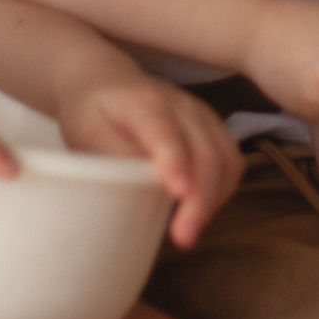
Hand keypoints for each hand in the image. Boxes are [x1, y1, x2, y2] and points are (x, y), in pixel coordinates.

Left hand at [58, 72, 244, 246]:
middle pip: (206, 150)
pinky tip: (201, 210)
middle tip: (185, 236)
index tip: (178, 192)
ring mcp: (202, 114)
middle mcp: (181, 104)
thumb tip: (138, 190)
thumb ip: (112, 157)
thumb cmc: (92, 113)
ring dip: (215, 198)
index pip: (164, 130)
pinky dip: (222, 190)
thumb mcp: (86, 133)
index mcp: (142, 103)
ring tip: (190, 230)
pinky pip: (232, 161)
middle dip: (201, 197)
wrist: (106, 81)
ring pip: (227, 157)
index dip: (174, 160)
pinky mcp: (212, 127)